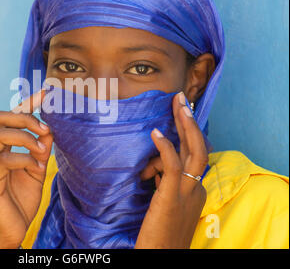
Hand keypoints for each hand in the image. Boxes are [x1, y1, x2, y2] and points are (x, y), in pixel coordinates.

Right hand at [0, 90, 52, 248]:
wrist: (11, 230)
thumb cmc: (21, 200)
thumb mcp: (35, 170)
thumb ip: (40, 149)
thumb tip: (49, 130)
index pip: (8, 117)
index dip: (26, 103)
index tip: (45, 93)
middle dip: (24, 117)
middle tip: (45, 129)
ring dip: (24, 137)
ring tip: (42, 149)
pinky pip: (4, 160)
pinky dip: (24, 159)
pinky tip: (37, 168)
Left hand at [135, 92, 207, 248]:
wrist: (161, 256)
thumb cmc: (158, 233)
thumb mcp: (164, 203)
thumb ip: (163, 183)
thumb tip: (151, 167)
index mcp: (195, 190)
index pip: (193, 156)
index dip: (187, 134)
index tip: (180, 114)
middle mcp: (196, 189)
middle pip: (199, 147)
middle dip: (191, 120)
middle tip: (182, 98)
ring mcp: (187, 193)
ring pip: (194, 152)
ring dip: (186, 125)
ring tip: (177, 104)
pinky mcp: (172, 198)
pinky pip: (172, 166)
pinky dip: (166, 147)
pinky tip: (156, 132)